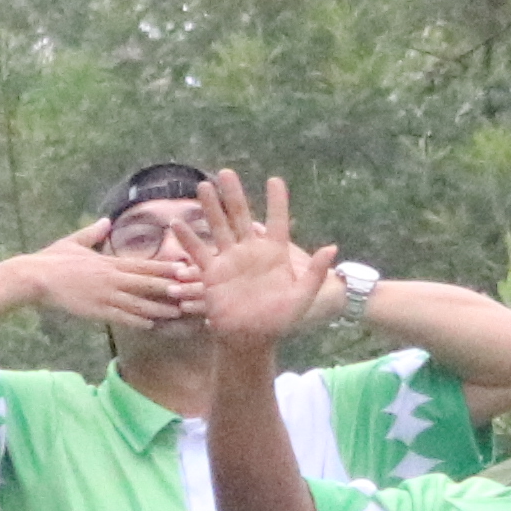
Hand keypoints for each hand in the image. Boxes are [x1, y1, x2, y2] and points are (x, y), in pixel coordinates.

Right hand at [21, 222, 193, 339]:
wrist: (35, 277)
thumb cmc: (52, 258)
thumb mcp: (74, 241)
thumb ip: (93, 233)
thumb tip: (106, 222)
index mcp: (109, 262)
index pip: (143, 264)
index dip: (165, 267)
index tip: (184, 267)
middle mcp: (111, 278)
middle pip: (147, 282)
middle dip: (170, 286)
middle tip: (191, 290)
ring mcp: (105, 295)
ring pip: (138, 302)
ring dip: (159, 307)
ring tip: (178, 312)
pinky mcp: (96, 310)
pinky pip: (121, 317)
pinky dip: (137, 321)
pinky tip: (151, 325)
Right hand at [202, 176, 336, 353]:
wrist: (251, 338)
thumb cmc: (278, 321)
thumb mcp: (301, 297)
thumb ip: (314, 273)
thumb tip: (332, 248)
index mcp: (274, 254)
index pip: (277, 221)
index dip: (277, 201)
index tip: (275, 180)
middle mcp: (251, 251)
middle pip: (241, 216)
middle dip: (234, 195)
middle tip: (226, 172)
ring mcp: (230, 260)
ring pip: (219, 227)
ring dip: (210, 207)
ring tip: (202, 186)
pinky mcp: (212, 273)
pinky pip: (199, 252)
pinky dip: (188, 238)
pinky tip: (177, 222)